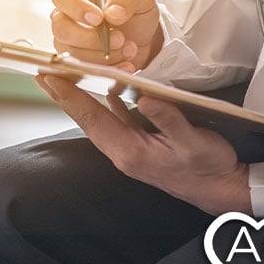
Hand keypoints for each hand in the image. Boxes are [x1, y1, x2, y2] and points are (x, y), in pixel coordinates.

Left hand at [35, 75, 251, 215]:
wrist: (219, 189)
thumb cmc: (208, 167)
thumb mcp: (193, 141)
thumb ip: (168, 119)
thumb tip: (144, 97)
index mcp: (130, 151)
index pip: (93, 119)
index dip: (70, 97)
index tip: (49, 78)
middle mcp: (123, 152)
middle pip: (88, 120)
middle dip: (65, 96)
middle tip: (44, 74)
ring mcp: (130, 149)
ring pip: (99, 120)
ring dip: (81, 100)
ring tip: (64, 80)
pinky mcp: (139, 145)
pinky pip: (116, 121)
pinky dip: (105, 105)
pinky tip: (104, 90)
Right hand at [50, 0, 163, 70]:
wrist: (143, 36)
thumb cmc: (134, 10)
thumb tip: (111, 13)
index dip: (76, 8)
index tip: (99, 18)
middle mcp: (66, 16)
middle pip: (61, 29)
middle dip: (91, 39)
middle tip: (119, 38)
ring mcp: (68, 41)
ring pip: (72, 53)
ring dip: (104, 56)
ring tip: (129, 49)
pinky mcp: (76, 61)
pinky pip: (82, 70)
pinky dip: (108, 70)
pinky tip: (126, 64)